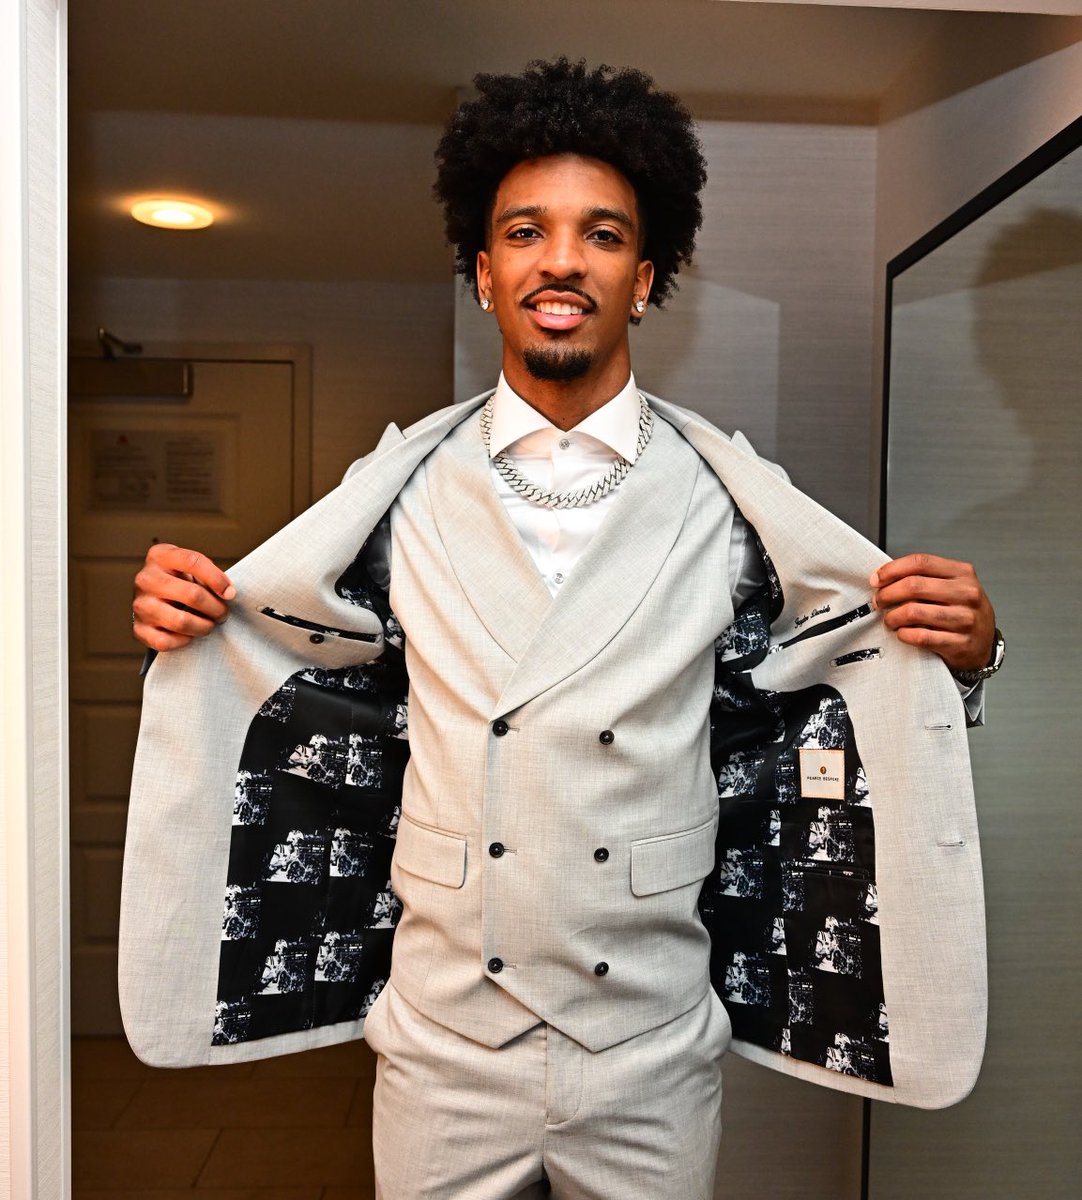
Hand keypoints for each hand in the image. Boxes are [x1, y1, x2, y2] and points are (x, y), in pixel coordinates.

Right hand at [132, 543, 235, 651]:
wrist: (153, 599)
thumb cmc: (180, 581)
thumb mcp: (191, 568)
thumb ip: (210, 575)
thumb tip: (228, 593)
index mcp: (160, 556)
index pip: (193, 562)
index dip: (218, 579)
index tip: (230, 593)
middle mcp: (145, 579)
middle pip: (193, 595)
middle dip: (216, 608)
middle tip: (223, 613)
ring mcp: (140, 604)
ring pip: (181, 622)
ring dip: (204, 627)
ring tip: (209, 624)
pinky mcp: (138, 628)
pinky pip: (166, 641)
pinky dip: (184, 641)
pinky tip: (190, 635)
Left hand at [870, 554, 995, 671]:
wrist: (983, 643)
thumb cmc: (961, 611)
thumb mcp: (951, 587)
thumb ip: (924, 578)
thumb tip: (884, 578)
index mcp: (962, 573)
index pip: (921, 562)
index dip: (892, 570)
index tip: (876, 580)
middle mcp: (967, 593)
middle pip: (914, 585)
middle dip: (887, 594)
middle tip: (878, 601)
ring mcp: (965, 619)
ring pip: (914, 612)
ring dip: (892, 617)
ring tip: (889, 620)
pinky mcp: (960, 643)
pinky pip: (921, 636)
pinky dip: (904, 634)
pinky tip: (902, 633)